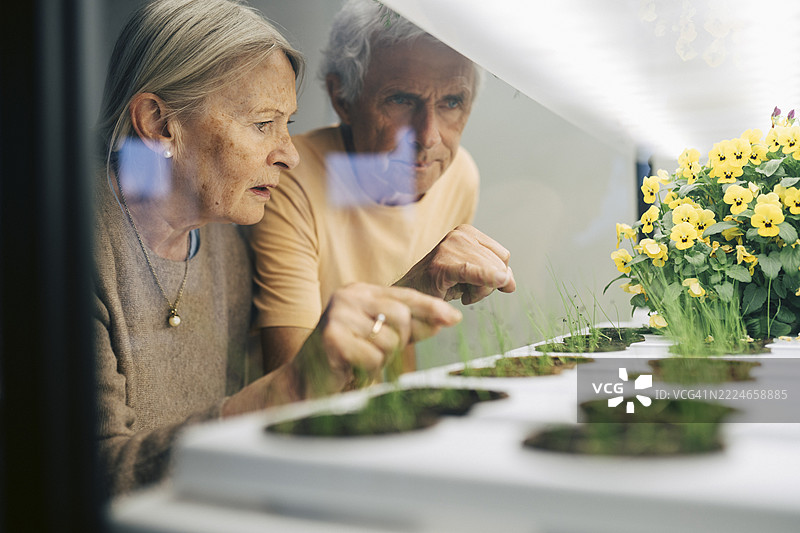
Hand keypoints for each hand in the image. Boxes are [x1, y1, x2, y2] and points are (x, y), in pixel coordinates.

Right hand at [222, 283, 460, 415]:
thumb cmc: (344, 361)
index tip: (453, 318)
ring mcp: (338, 315)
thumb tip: (444, 319)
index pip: (404, 296)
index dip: (430, 308)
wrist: (303, 384)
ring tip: (359, 363)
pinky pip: (373, 357)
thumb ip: (409, 328)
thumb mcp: (381, 339)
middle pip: (401, 317)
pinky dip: (368, 371)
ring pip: (388, 340)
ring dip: (380, 360)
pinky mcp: (332, 338)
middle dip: (399, 342)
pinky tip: (351, 370)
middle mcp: (348, 297)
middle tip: (377, 355)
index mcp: (360, 292)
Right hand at [396, 224, 515, 304]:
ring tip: (460, 292)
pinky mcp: (442, 264)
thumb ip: (495, 274)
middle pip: (498, 265)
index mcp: (468, 232)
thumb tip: (510, 283)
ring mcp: (449, 248)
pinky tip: (472, 294)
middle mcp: (459, 235)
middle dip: (489, 286)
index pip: (502, 256)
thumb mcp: (473, 274)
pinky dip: (483, 281)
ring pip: (489, 272)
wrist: (412, 293)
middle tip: (467, 291)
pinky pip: (473, 273)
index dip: (499, 276)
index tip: (482, 285)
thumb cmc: (441, 283)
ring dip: (479, 292)